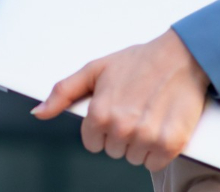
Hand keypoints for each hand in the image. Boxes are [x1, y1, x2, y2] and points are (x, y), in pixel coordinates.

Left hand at [31, 29, 210, 171]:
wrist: (181, 56)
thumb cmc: (138, 60)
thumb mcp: (95, 70)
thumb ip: (62, 93)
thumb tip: (38, 113)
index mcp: (99, 112)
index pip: (92, 143)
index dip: (103, 128)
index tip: (116, 111)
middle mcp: (121, 127)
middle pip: (114, 151)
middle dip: (122, 135)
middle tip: (135, 109)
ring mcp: (146, 137)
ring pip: (134, 158)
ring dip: (141, 143)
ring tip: (149, 115)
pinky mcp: (170, 144)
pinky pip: (154, 163)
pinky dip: (159, 151)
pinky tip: (161, 127)